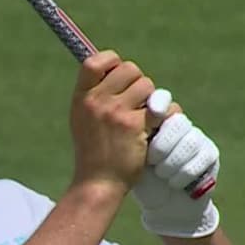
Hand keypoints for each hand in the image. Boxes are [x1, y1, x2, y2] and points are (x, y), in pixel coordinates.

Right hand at [68, 51, 157, 192]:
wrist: (98, 183)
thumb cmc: (93, 152)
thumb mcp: (82, 119)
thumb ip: (96, 95)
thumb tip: (118, 67)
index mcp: (81, 98)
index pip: (96, 61)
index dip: (113, 62)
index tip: (119, 76)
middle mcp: (96, 102)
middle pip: (129, 69)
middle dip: (138, 83)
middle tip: (136, 103)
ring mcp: (115, 112)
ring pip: (148, 86)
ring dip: (152, 100)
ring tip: (143, 118)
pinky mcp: (135, 125)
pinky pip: (161, 107)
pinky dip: (163, 117)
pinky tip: (154, 129)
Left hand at [132, 89, 220, 237]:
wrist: (159, 204)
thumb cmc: (138, 176)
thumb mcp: (128, 153)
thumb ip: (127, 132)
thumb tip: (123, 111)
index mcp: (156, 119)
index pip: (162, 100)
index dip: (159, 102)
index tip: (152, 111)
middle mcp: (179, 123)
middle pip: (177, 121)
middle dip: (163, 144)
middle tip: (151, 160)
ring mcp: (196, 137)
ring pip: (189, 140)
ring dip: (172, 162)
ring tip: (161, 173)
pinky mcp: (210, 153)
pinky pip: (201, 157)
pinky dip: (184, 173)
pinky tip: (173, 183)